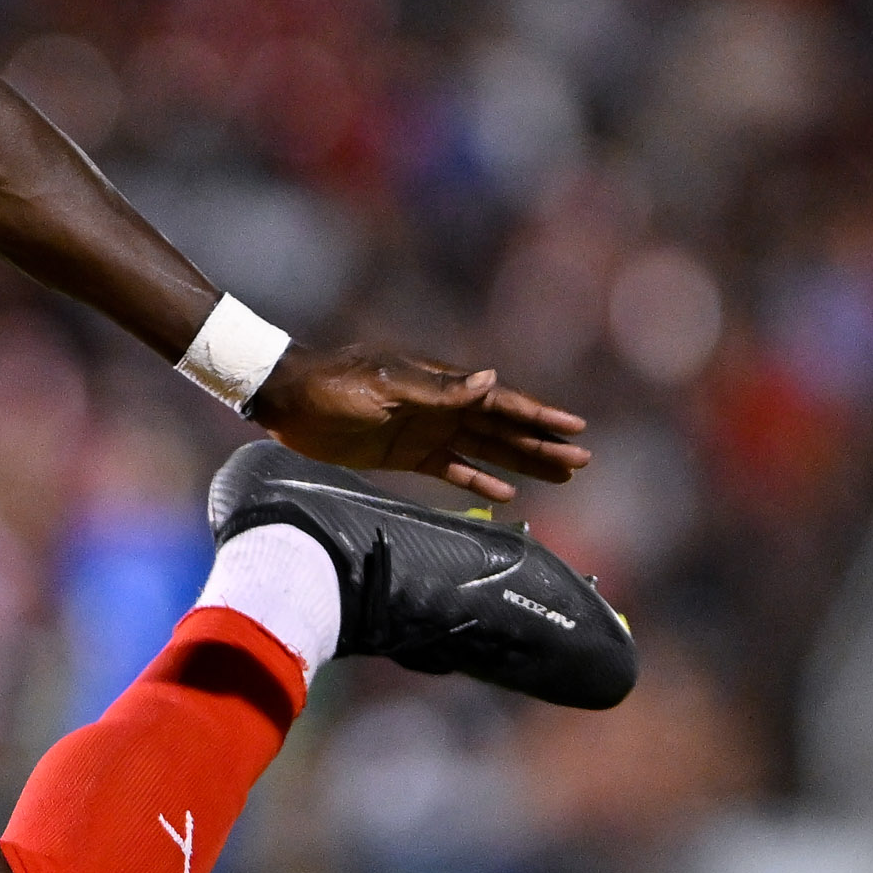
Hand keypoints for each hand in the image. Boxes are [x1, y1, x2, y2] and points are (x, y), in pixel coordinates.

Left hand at [252, 344, 589, 499]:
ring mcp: (427, 431)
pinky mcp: (408, 454)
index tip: (576, 428)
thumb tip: (491, 380)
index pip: (502, 402)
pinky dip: (479, 480)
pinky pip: (453, 470)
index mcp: (442, 384)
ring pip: (486, 449)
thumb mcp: (386, 386)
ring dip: (522, 462)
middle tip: (583, 461)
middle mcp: (442, 407)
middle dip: (543, 444)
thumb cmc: (334, 385)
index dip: (540, 416)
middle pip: (504, 429)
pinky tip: (506, 492)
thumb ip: (439, 390)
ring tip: (560, 475)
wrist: (290, 400)